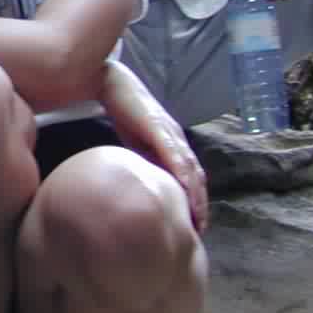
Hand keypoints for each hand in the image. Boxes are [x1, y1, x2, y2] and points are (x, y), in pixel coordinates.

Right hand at [100, 62, 207, 231]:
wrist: (112, 83)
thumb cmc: (123, 111)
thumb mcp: (133, 142)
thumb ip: (142, 159)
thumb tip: (142, 183)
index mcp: (173, 143)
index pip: (190, 176)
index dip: (195, 199)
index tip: (194, 223)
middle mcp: (177, 139)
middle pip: (196, 176)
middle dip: (200, 203)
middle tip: (199, 229)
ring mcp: (169, 133)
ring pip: (189, 168)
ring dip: (195, 194)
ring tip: (196, 217)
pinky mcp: (158, 127)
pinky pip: (173, 153)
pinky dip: (180, 172)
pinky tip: (183, 188)